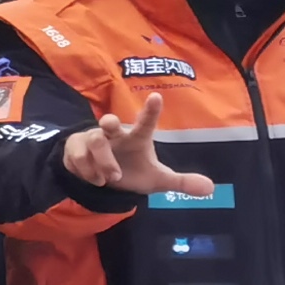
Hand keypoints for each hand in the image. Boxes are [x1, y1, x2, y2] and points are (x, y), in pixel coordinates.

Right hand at [62, 92, 214, 199]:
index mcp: (136, 138)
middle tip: (109, 126)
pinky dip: (87, 172)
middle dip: (109, 123)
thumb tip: (210, 187)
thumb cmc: (133, 171)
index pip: (145, 122)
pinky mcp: (75, 147)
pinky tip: (94, 179)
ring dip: (102, 164)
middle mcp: (114, 134)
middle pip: (108, 122)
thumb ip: (181, 182)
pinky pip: (78, 157)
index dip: (151, 111)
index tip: (157, 96)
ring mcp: (92, 138)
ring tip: (108, 180)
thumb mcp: (157, 180)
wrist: (102, 180)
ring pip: (94, 144)